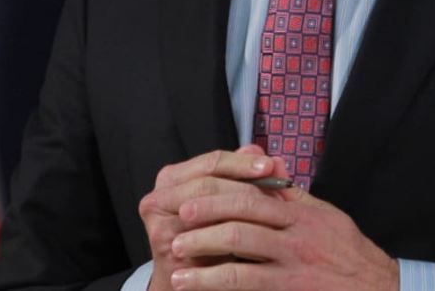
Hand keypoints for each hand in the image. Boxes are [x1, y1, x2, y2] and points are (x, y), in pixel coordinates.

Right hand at [139, 146, 289, 290]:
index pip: (212, 162)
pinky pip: (204, 237)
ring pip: (207, 208)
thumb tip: (269, 157)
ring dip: (241, 208)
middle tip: (276, 187)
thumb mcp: (229, 203)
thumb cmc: (213, 239)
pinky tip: (255, 235)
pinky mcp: (166, 247)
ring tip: (272, 211)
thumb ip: (245, 178)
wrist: (193, 283)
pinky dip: (232, 234)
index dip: (242, 162)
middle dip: (245, 183)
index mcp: (172, 179)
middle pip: (208, 182)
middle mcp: (158, 197)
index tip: (270, 165)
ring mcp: (158, 223)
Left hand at [167, 186, 399, 289]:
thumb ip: (291, 195)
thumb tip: (268, 165)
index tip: (191, 195)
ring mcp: (293, 261)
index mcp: (301, 211)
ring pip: (239, 247)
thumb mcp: (324, 216)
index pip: (252, 193)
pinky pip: (245, 281)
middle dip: (204, 214)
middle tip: (176, 218)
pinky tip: (190, 283)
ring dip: (201, 248)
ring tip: (174, 253)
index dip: (218, 193)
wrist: (378, 288)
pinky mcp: (289, 287)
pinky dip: (211, 281)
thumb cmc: (347, 252)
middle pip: (241, 214)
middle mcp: (296, 232)